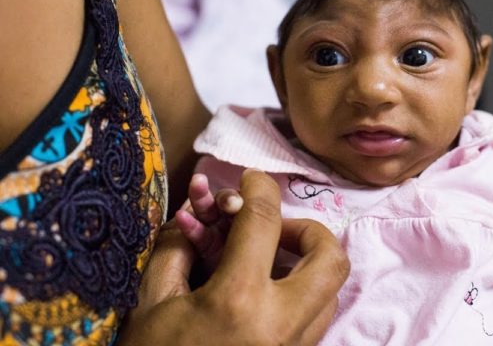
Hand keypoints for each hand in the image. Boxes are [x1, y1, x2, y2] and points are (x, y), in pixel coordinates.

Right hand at [118, 169, 350, 344]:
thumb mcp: (150, 307)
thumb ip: (175, 253)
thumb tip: (197, 219)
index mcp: (238, 301)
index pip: (264, 221)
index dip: (258, 187)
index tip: (250, 179)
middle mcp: (281, 323)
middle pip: (329, 255)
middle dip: (307, 229)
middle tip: (272, 230)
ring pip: (331, 290)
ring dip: (308, 262)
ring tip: (268, 260)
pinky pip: (317, 318)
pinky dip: (301, 293)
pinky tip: (265, 292)